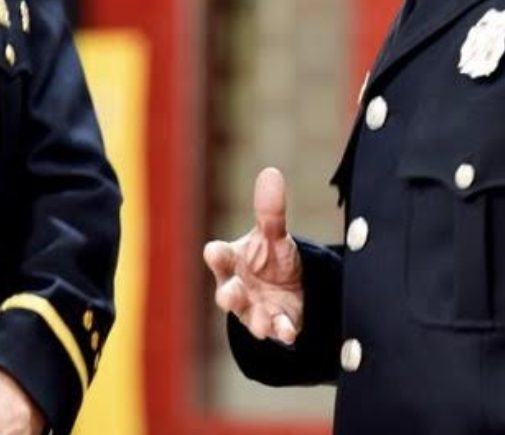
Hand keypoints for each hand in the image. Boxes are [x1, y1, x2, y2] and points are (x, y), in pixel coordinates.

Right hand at [202, 166, 303, 342]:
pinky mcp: (275, 323)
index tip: (214, 252)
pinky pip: (277, 329)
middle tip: (228, 295)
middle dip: (228, 295)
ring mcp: (255, 309)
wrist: (289, 286)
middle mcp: (238, 288)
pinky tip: (288, 331)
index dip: (216, 255)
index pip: (218, 256)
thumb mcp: (272, 234)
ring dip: (255, 320)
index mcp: (232, 261)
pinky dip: (282, 330)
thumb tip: (271, 173)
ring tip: (260, 323)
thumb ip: (270, 211)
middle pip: (227, 292)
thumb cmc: (268, 258)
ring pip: (249, 317)